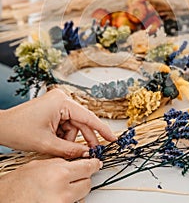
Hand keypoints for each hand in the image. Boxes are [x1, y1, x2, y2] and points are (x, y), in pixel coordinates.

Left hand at [0, 89, 115, 157]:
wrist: (2, 126)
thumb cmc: (18, 129)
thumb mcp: (47, 144)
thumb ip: (70, 150)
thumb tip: (87, 154)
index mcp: (61, 102)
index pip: (88, 117)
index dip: (101, 129)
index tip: (112, 138)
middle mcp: (61, 98)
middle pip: (81, 121)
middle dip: (84, 138)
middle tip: (93, 151)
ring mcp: (57, 102)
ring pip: (73, 124)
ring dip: (70, 138)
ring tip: (60, 148)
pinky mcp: (53, 107)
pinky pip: (66, 123)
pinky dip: (64, 134)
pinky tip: (57, 142)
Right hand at [0, 157, 100, 202]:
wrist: (7, 197)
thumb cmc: (21, 181)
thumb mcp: (44, 163)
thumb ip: (64, 163)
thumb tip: (79, 162)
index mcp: (60, 173)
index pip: (88, 167)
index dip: (94, 164)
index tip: (97, 163)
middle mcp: (63, 190)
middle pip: (88, 183)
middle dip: (84, 177)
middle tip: (75, 175)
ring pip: (82, 196)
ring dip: (77, 190)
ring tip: (63, 186)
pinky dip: (71, 200)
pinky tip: (59, 194)